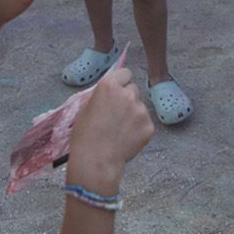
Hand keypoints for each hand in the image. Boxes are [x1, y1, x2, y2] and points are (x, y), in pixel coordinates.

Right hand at [66, 65, 153, 195]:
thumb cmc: (85, 135)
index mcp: (109, 86)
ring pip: (140, 106)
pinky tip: (126, 138)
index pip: (125, 73)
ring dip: (133, 113)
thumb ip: (102, 96)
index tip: (117, 91)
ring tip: (120, 129)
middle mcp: (128, 94)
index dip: (121, 82)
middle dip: (127, 98)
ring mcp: (141, 110)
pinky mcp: (149, 126)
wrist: (96, 160)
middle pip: (133, 89)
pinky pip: (145, 122)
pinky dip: (139, 128)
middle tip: (117, 114)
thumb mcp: (86, 107)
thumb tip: (110, 93)